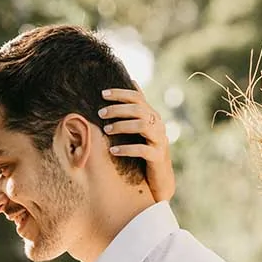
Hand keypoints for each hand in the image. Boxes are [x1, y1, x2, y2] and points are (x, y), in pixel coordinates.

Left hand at [99, 87, 174, 201]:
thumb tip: (133, 81)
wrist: (160, 179)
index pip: (138, 98)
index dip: (120, 94)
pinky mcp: (158, 157)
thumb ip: (138, 109)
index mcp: (153, 116)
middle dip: (118, 109)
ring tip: (106, 130)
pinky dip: (126, 148)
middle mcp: (158, 125)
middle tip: (101, 113)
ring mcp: (160, 141)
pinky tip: (113, 150)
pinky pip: (142, 150)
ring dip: (122, 126)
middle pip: (139, 109)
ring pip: (143, 126)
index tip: (103, 94)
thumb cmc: (147, 151)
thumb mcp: (143, 128)